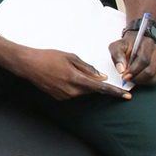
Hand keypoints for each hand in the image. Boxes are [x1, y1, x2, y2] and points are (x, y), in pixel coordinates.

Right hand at [15, 48, 130, 100]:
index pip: (101, 88)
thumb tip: (101, 77)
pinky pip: (73, 93)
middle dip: (93, 82)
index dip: (115, 92)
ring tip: (66, 70)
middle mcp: (72, 92)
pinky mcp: (59, 99)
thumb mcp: (70, 57)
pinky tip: (61, 76)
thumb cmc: (49, 57)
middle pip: (91, 90)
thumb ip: (87, 68)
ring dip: (82, 83)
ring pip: (82, 92)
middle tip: (80, 69)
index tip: (127, 96)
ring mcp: (65, 97)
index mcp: (76, 79)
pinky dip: (73, 86)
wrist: (28, 64)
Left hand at [109, 32, 155, 86]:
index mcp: (147, 43)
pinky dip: (148, 82)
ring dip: (142, 81)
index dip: (133, 70)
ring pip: (155, 77)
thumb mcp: (116, 47)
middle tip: (128, 79)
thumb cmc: (126, 46)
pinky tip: (140, 79)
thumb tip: (121, 69)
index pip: (143, 60)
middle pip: (150, 70)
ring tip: (133, 78)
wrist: (134, 45)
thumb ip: (117, 55)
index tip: (125, 75)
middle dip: (137, 78)